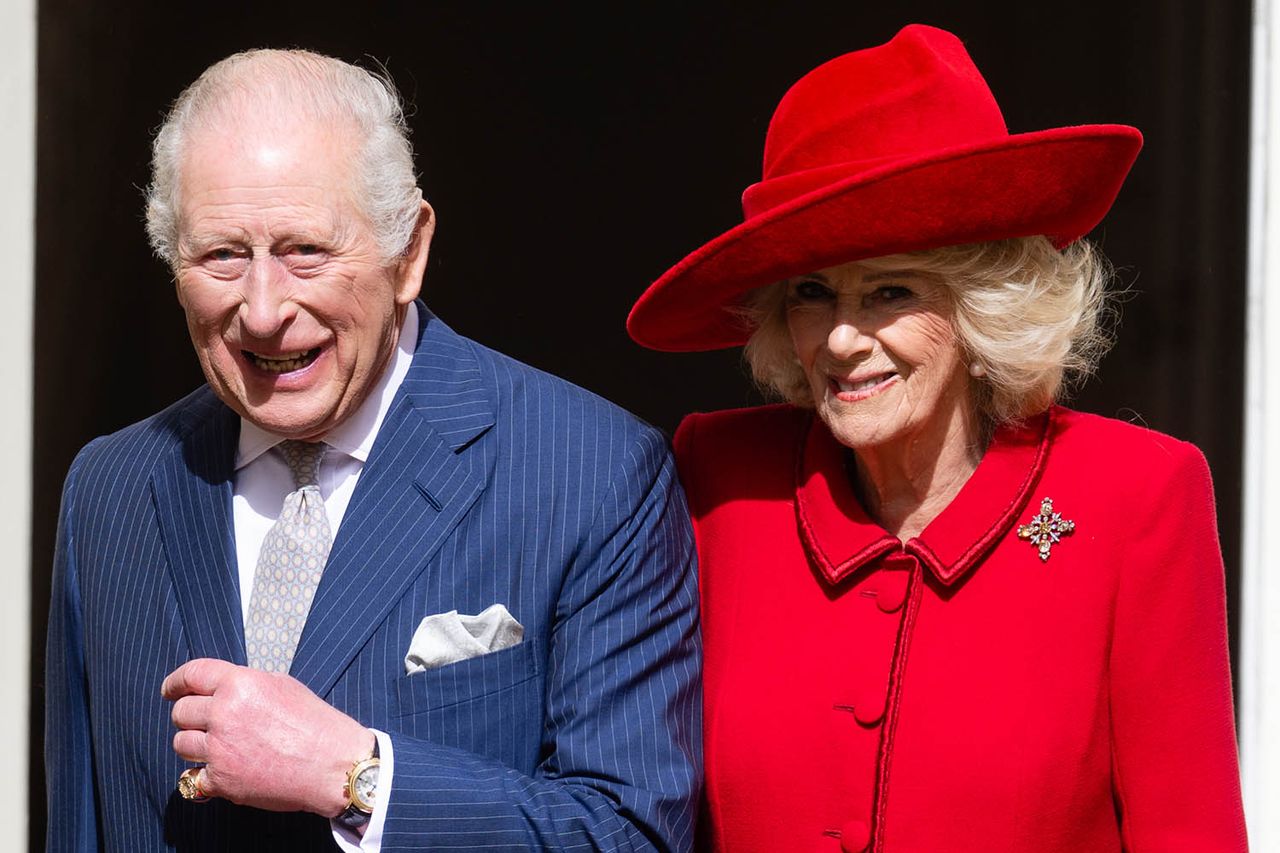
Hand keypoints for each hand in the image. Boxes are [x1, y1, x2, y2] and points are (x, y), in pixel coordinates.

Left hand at [161, 658, 374, 815]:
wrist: (333, 764)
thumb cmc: (314, 723)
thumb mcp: (281, 685)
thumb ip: (244, 684)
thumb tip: (218, 689)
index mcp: (239, 684)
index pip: (191, 675)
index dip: (175, 682)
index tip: (169, 690)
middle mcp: (224, 713)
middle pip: (181, 712)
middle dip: (189, 716)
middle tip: (205, 723)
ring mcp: (220, 749)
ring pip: (181, 743)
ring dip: (195, 745)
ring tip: (219, 747)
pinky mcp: (221, 780)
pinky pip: (193, 777)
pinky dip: (205, 776)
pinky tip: (224, 770)